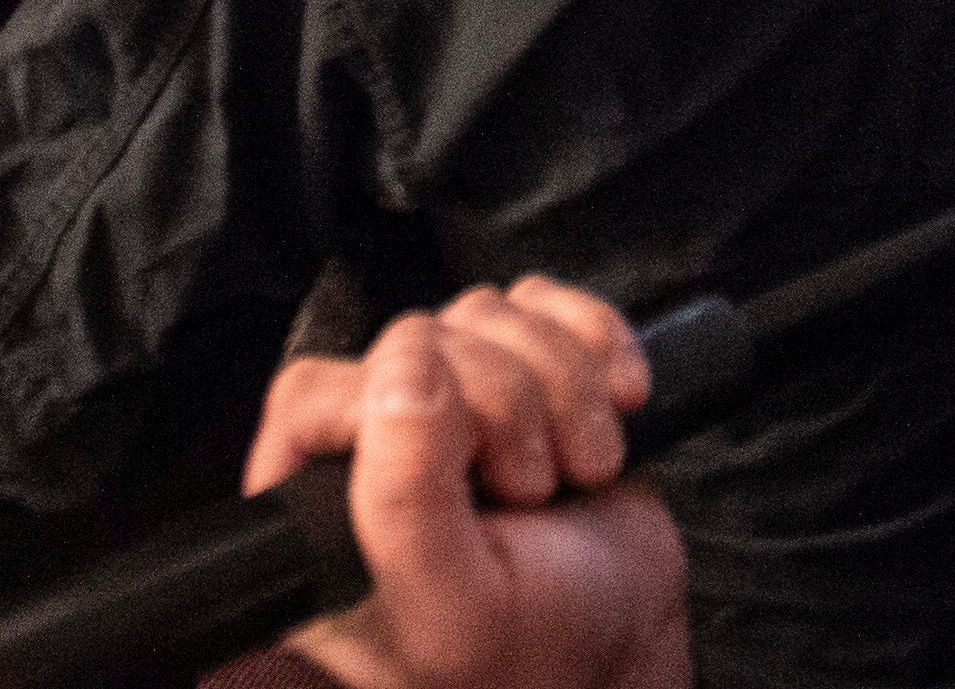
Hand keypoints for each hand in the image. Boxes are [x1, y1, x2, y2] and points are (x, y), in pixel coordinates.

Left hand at [248, 284, 683, 688]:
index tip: (470, 465)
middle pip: (421, 338)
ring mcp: (458, 409)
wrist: (631, 656)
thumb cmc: (534, 660)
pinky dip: (598, 342)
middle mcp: (380, 450)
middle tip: (533, 488)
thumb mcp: (455, 603)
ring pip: (489, 315)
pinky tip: (617, 407)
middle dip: (509, 404)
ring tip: (577, 470)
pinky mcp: (529, 377)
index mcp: (323, 511)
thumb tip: (406, 366)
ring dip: (565, 385)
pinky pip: (548, 303)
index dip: (404, 409)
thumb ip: (405, 493)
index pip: (323, 392)